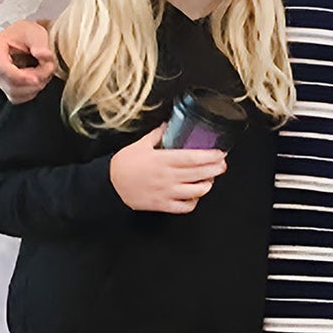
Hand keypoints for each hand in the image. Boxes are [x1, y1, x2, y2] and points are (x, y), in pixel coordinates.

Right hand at [0, 19, 55, 100]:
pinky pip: (19, 98)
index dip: (20, 77)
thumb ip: (40, 43)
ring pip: (15, 93)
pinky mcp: (7, 87)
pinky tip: (38, 78)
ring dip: (35, 86)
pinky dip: (32, 91)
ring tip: (44, 70)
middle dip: (33, 80)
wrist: (31, 40)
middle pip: (10, 84)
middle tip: (48, 67)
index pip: (1, 69)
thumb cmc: (29, 35)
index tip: (36, 78)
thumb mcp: (35, 32)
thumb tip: (43, 54)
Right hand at [109, 126, 226, 212]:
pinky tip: (195, 195)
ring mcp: (167, 193)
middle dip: (216, 169)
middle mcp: (168, 177)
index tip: (220, 153)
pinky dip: (194, 202)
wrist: (109, 185)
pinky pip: (185, 207)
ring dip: (207, 185)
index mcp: (163, 160)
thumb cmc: (124, 164)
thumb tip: (167, 125)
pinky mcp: (163, 205)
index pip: (193, 158)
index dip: (210, 156)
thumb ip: (156, 135)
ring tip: (210, 179)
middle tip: (222, 164)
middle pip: (200, 174)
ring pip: (197, 191)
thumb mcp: (140, 145)